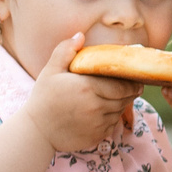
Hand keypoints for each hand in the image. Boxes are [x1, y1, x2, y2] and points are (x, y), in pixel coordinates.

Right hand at [22, 33, 137, 152]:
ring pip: (119, 112)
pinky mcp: (98, 136)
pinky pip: (112, 125)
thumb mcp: (51, 70)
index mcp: (88, 87)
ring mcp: (98, 124)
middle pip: (124, 99)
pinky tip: (103, 112)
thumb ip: (66, 50)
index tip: (134, 78)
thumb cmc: (43, 98)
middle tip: (132, 86)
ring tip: (116, 97)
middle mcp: (96, 107)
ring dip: (121, 104)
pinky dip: (112, 118)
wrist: (36, 131)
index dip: (131, 82)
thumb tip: (80, 35)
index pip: (122, 85)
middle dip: (130, 92)